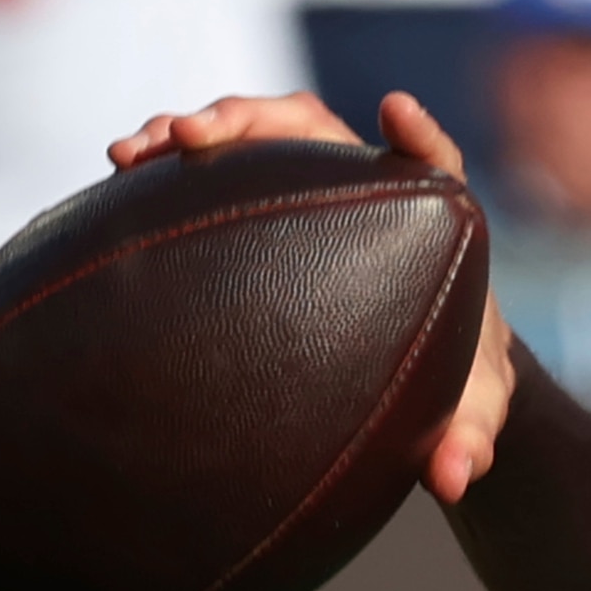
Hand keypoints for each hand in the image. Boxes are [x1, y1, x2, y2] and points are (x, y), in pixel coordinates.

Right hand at [108, 90, 513, 503]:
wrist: (419, 378)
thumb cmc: (454, 383)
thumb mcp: (471, 411)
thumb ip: (472, 440)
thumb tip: (455, 478)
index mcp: (432, 223)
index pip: (435, 162)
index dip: (419, 136)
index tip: (396, 113)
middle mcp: (366, 190)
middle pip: (311, 129)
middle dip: (249, 120)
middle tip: (193, 136)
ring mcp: (308, 193)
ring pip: (250, 140)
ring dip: (189, 132)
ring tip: (133, 153)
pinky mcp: (263, 208)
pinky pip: (215, 174)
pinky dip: (170, 171)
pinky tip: (118, 182)